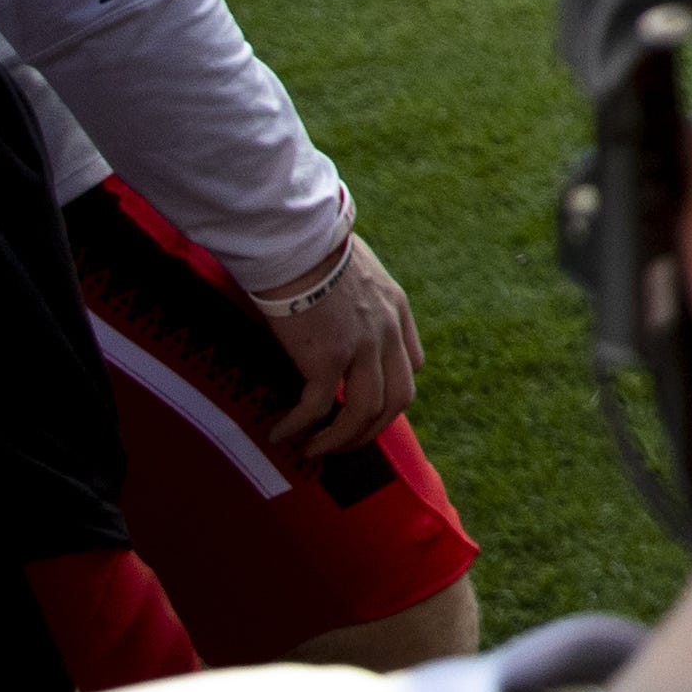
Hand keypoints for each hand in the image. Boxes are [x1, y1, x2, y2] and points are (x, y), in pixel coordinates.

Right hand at [251, 228, 423, 459]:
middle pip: (398, 398)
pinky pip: (318, 408)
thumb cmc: (312, 248)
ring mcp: (362, 348)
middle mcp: (386, 332)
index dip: (391, 390)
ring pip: (364, 413)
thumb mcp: (354, 269)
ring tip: (312, 450)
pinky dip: (301, 428)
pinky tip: (281, 434)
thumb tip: (331, 308)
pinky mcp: (328, 358)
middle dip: (373, 429)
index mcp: (394, 309)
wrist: (296, 242)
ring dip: (339, 439)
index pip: (410, 363)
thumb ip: (355, 296)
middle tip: (343, 443)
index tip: (366, 405)